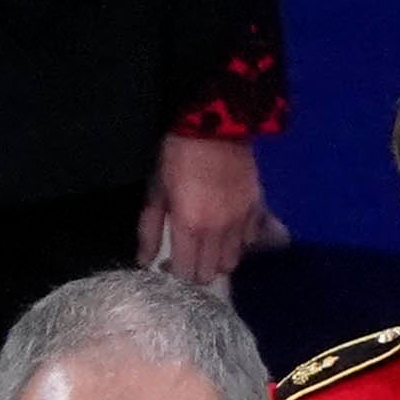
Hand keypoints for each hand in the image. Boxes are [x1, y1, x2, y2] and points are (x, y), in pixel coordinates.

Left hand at [141, 134, 275, 284]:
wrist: (216, 125)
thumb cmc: (178, 156)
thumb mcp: (156, 191)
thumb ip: (149, 230)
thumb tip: (143, 262)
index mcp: (189, 228)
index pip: (185, 273)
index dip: (174, 273)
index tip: (168, 263)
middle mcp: (217, 232)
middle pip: (209, 274)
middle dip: (195, 271)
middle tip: (187, 256)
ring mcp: (240, 222)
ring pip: (231, 263)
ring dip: (217, 260)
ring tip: (207, 246)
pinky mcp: (256, 210)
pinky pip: (249, 241)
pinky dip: (237, 243)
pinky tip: (227, 231)